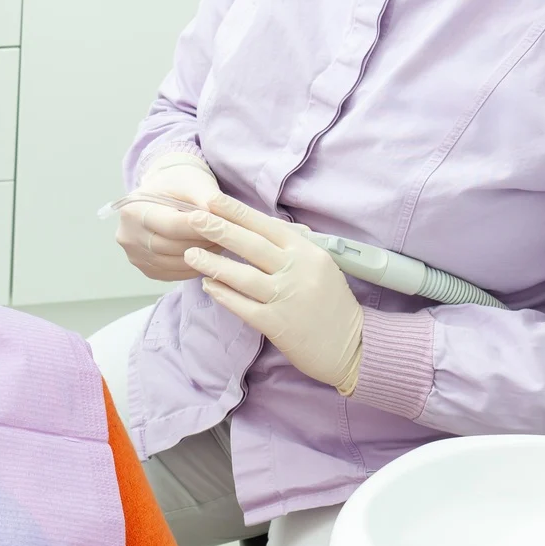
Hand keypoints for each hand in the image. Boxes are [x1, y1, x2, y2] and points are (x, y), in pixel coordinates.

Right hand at [116, 153, 223, 281]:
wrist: (163, 193)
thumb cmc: (178, 184)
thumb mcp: (193, 182)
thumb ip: (207, 199)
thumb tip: (221, 220)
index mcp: (133, 210)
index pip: (171, 225)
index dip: (200, 228)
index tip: (223, 226)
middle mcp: (128, 235)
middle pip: (171, 247)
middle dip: (202, 243)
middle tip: (227, 238)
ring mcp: (134, 255)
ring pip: (174, 263)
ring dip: (201, 257)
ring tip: (220, 244)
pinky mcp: (146, 269)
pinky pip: (174, 274)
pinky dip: (194, 267)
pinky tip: (208, 255)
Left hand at [182, 194, 363, 393]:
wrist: (355, 345)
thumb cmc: (332, 303)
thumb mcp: (321, 266)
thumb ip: (293, 248)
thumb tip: (259, 228)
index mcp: (308, 253)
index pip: (267, 226)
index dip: (238, 212)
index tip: (212, 200)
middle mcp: (297, 271)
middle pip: (251, 246)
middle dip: (219, 230)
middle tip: (192, 218)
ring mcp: (286, 298)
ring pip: (243, 276)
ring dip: (213, 263)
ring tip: (190, 254)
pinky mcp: (277, 324)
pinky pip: (243, 306)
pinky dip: (223, 295)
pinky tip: (207, 286)